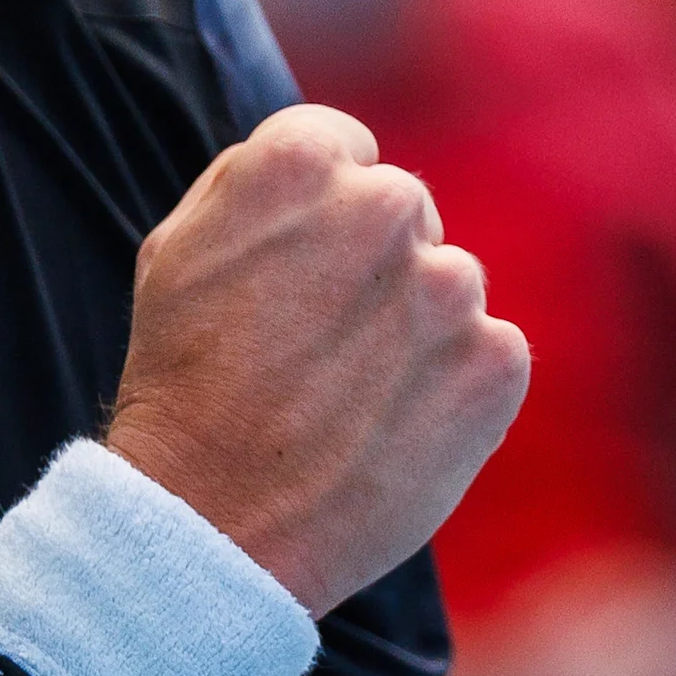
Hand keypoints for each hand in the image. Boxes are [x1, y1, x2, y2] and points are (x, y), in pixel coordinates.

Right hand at [107, 104, 527, 615]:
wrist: (212, 528)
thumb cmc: (181, 385)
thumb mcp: (180, 248)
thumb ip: (258, 178)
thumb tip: (334, 156)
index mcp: (300, 160)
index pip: (345, 147)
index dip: (314, 214)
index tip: (292, 273)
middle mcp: (386, 206)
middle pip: (401, 212)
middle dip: (369, 266)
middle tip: (314, 345)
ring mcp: (450, 287)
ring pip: (446, 284)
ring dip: (411, 328)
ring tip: (346, 396)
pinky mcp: (496, 363)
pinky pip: (488, 352)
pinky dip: (452, 388)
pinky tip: (389, 428)